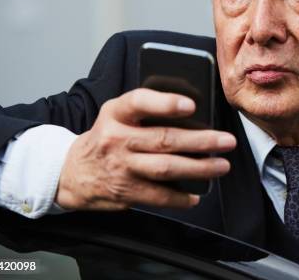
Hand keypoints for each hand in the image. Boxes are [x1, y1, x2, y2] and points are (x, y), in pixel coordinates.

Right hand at [55, 88, 235, 210]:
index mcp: (115, 113)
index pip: (139, 102)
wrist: (72, 172)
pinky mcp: (124, 192)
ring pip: (165, 169)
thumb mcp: (117, 115)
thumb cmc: (106, 137)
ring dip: (198, 169)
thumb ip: (146, 110)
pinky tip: (196, 195)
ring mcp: (121, 167)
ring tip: (221, 166)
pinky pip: (158, 196)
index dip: (165, 103)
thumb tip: (193, 114)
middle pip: (163, 139)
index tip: (191, 106)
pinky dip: (180, 198)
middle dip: (200, 141)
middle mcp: (117, 139)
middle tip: (226, 141)